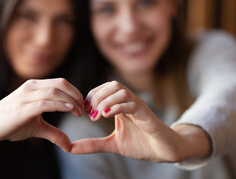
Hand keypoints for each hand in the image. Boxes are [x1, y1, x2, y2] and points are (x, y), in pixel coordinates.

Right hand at [0, 78, 83, 151]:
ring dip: (71, 101)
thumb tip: (69, 146)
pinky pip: (44, 103)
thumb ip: (53, 133)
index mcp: (34, 86)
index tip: (83, 106)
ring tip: (78, 112)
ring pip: (55, 91)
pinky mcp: (21, 109)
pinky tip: (70, 110)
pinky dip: (60, 105)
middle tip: (83, 109)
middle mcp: (30, 87)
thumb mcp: (36, 127)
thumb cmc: (10, 124)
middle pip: (61, 84)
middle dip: (76, 95)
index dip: (75, 92)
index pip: (61, 83)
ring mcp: (25, 96)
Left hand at [71, 81, 210, 161]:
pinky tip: (107, 116)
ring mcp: (139, 107)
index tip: (84, 110)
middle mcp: (130, 102)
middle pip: (112, 85)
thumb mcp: (113, 144)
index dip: (92, 95)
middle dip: (97, 96)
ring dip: (105, 100)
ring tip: (97, 116)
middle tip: (89, 113)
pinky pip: (132, 104)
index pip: (104, 88)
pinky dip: (117, 107)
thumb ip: (94, 144)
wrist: (164, 152)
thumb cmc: (141, 144)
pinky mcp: (147, 116)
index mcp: (122, 105)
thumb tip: (71, 148)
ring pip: (121, 90)